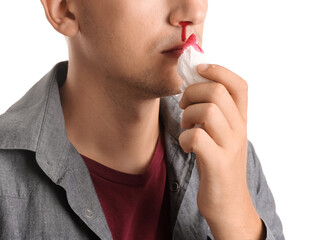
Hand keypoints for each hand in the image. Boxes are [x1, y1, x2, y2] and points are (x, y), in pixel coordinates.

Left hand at [178, 64, 263, 239]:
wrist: (228, 204)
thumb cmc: (219, 164)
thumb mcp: (222, 135)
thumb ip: (215, 112)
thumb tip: (193, 84)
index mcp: (241, 120)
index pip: (238, 84)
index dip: (218, 70)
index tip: (198, 70)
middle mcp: (239, 130)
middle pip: (217, 92)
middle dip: (192, 93)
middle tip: (184, 106)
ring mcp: (229, 146)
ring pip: (206, 111)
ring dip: (187, 116)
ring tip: (186, 127)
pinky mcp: (217, 163)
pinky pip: (196, 137)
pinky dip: (183, 139)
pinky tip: (187, 147)